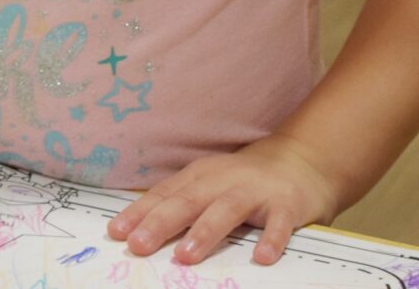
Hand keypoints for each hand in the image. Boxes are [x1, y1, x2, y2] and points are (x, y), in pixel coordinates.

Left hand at [106, 134, 340, 264]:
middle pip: (187, 201)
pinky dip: (271, 239)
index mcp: (198, 177)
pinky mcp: (287, 204)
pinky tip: (261, 257)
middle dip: (160, 223)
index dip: (139, 213)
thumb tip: (142, 233)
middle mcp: (222, 181)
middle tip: (138, 245)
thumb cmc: (244, 183)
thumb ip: (181, 206)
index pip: (163, 195)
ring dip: (204, 232)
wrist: (301, 161)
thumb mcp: (209, 186)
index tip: (116, 232)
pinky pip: (279, 223)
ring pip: (226, 210)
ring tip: (185, 256)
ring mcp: (255, 191)